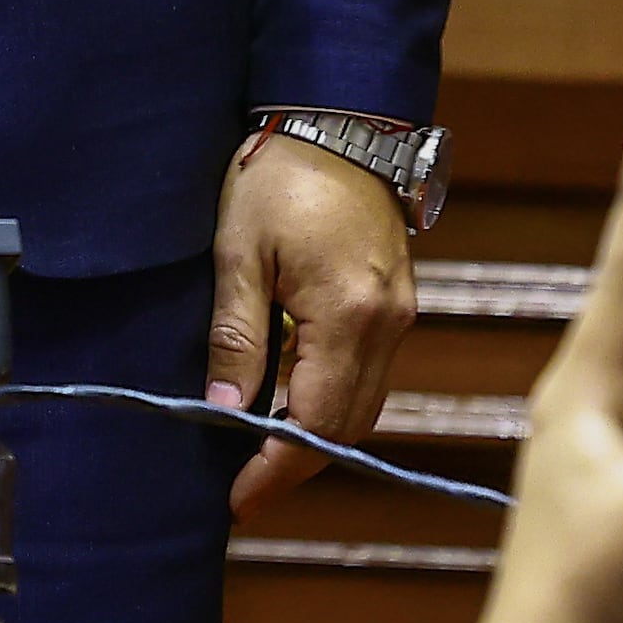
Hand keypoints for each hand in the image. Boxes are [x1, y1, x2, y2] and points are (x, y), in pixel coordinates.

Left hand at [208, 127, 418, 514]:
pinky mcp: (397, 304)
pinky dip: (331, 399)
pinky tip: (288, 402)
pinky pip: (368, 374)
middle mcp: (389, 327)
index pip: (317, 421)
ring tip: (257, 454)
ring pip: (363, 404)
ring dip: (316, 434)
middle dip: (297, 463)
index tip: (239, 500)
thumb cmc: (279, 176)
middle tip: (243, 488)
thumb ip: (235, 335)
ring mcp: (400, 317)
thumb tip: (222, 408)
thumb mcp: (237, 253)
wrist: (339, 123)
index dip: (278, 468)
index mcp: (349, 317)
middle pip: (349, 424)